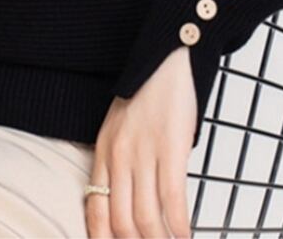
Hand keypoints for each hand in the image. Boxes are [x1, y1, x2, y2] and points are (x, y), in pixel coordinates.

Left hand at [85, 46, 197, 237]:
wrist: (164, 62)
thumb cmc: (145, 96)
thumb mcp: (118, 127)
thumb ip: (118, 162)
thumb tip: (128, 203)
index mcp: (103, 152)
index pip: (95, 210)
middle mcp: (119, 157)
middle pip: (122, 223)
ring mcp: (144, 154)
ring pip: (148, 220)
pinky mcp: (171, 149)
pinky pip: (174, 201)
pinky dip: (181, 227)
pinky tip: (187, 235)